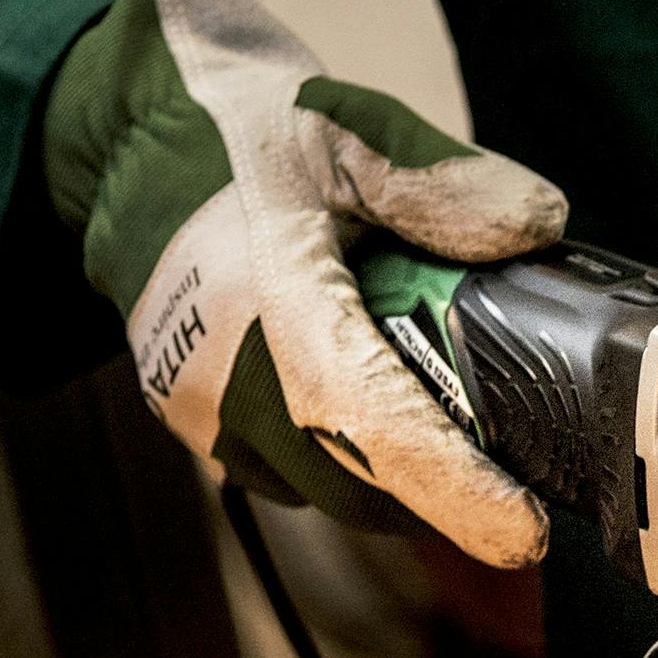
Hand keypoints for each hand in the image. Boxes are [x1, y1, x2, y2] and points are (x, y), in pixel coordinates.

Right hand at [43, 0, 567, 566]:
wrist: (119, 135)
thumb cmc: (233, 125)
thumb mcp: (347, 123)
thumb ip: (441, 178)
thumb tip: (538, 224)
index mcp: (268, 303)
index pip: (375, 429)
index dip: (457, 491)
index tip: (526, 534)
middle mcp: (221, 378)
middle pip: (361, 483)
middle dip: (443, 488)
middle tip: (514, 454)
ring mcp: (196, 406)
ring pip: (325, 488)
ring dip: (393, 476)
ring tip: (446, 417)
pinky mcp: (187, 414)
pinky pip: (284, 471)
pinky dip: (342, 457)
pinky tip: (377, 400)